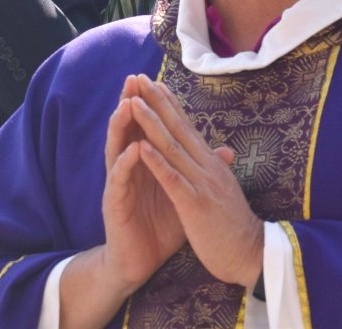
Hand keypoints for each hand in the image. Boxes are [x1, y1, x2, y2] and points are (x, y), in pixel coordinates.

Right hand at [96, 75, 187, 291]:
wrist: (142, 261)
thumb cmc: (162, 225)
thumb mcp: (187, 193)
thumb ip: (200, 169)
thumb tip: (226, 150)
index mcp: (147, 163)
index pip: (148, 128)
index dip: (153, 105)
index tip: (158, 79)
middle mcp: (130, 169)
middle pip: (128, 130)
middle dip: (130, 103)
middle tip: (134, 78)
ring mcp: (120, 185)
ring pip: (117, 149)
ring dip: (121, 127)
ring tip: (127, 104)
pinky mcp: (115, 205)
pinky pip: (119, 180)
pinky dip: (126, 164)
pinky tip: (133, 149)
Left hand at [128, 75, 264, 289]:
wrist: (251, 253)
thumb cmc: (235, 225)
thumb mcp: (225, 190)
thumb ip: (217, 169)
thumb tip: (218, 153)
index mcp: (212, 164)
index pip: (188, 128)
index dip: (170, 105)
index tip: (155, 84)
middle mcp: (207, 166)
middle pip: (179, 128)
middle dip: (158, 102)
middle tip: (140, 79)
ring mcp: (202, 182)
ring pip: (172, 147)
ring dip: (151, 123)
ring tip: (134, 102)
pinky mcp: (195, 203)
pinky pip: (172, 178)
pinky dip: (156, 161)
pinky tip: (140, 147)